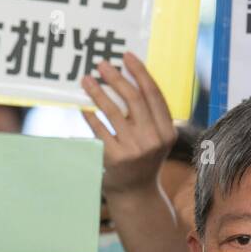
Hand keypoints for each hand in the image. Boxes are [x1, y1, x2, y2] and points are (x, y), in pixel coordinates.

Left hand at [81, 52, 176, 198]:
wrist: (136, 194)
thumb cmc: (144, 160)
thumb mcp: (155, 138)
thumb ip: (149, 115)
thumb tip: (128, 79)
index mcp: (167, 130)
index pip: (153, 93)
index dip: (139, 72)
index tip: (126, 56)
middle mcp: (154, 139)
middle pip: (133, 99)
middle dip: (116, 77)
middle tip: (101, 64)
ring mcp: (135, 150)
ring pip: (113, 112)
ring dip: (97, 92)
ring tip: (86, 79)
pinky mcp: (116, 158)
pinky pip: (100, 130)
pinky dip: (90, 116)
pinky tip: (83, 106)